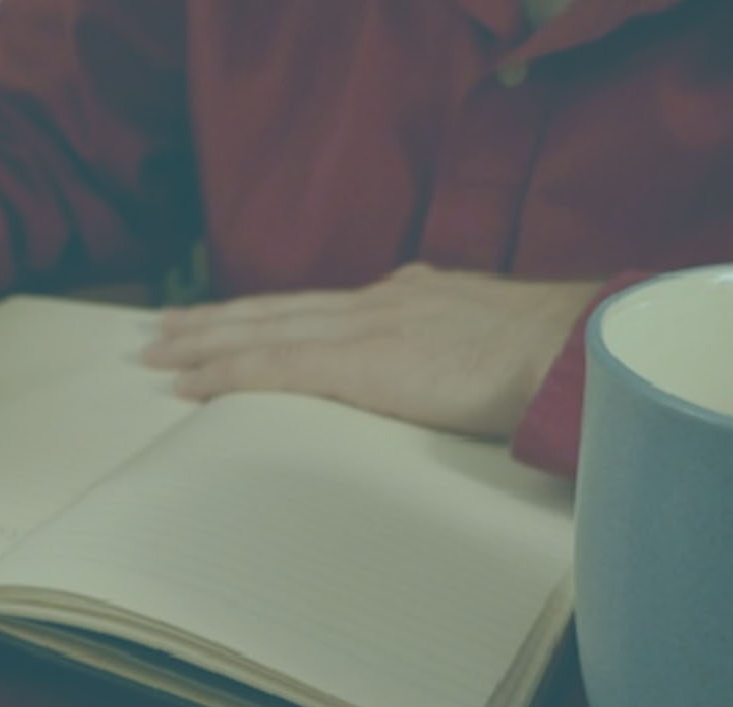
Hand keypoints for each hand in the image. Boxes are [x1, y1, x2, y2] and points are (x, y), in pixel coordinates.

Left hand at [144, 263, 600, 437]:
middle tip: (165, 329)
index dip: (271, 316)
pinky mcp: (361, 362)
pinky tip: (188, 382)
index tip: (234, 323)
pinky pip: (274, 365)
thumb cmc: (556, 359)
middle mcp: (379, 302)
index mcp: (412, 300)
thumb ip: (462, 356)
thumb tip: (451, 381)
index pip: (322, 309)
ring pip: (263, 330)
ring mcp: (367, 327)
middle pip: (279, 310)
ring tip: (157, 352)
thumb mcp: (498, 343)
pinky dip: (226, 372)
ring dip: (205, 342)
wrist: (575, 350)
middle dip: (218, 321)